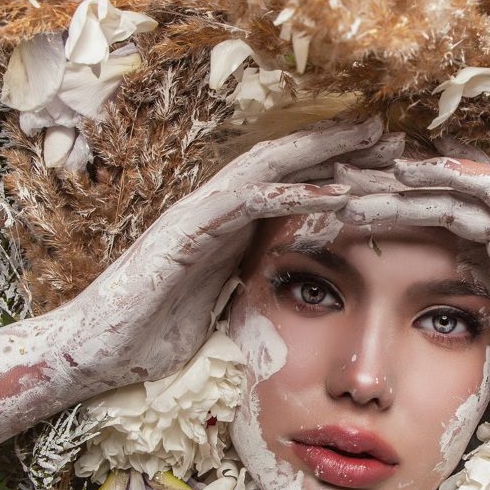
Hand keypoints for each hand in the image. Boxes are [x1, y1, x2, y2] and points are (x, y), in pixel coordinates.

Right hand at [56, 118, 395, 391]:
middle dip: (342, 145)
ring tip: (376, 139)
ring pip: (273, 166)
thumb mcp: (222, 307)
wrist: (94, 354)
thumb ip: (252, 285)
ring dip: (326, 150)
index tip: (387, 165)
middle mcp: (217, 209)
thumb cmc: (153, 337)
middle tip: (395, 134)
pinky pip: (248, 202)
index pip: (292, 184)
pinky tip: (336, 191)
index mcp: (230, 226)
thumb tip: (291, 294)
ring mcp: (201, 214)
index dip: (339, 169)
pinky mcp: (186, 230)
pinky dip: (294, 193)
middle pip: (290, 162)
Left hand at [339, 155, 489, 429]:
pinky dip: (455, 175)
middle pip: (439, 207)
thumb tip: (479, 331)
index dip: (393, 224)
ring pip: (459, 192)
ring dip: (406, 181)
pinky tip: (414, 166)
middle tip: (331, 185)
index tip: (344, 222)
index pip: (440, 235)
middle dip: (384, 195)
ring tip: (356, 171)